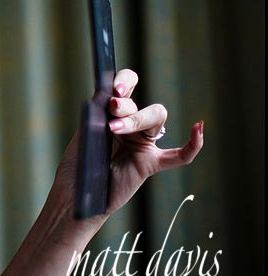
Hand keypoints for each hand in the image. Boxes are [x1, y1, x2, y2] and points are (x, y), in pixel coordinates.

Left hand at [54, 69, 203, 217]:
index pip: (127, 85)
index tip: (114, 90)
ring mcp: (143, 144)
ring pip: (156, 119)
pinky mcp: (150, 164)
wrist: (76, 194)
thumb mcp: (84, 132)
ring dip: (137, 119)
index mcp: (113, 111)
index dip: (125, 81)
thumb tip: (106, 94)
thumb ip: (97, 113)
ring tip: (114, 128)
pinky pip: (179, 155)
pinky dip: (193, 144)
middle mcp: (131, 124)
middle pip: (141, 103)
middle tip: (111, 109)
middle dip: (127, 106)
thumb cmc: (77, 163)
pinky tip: (198, 128)